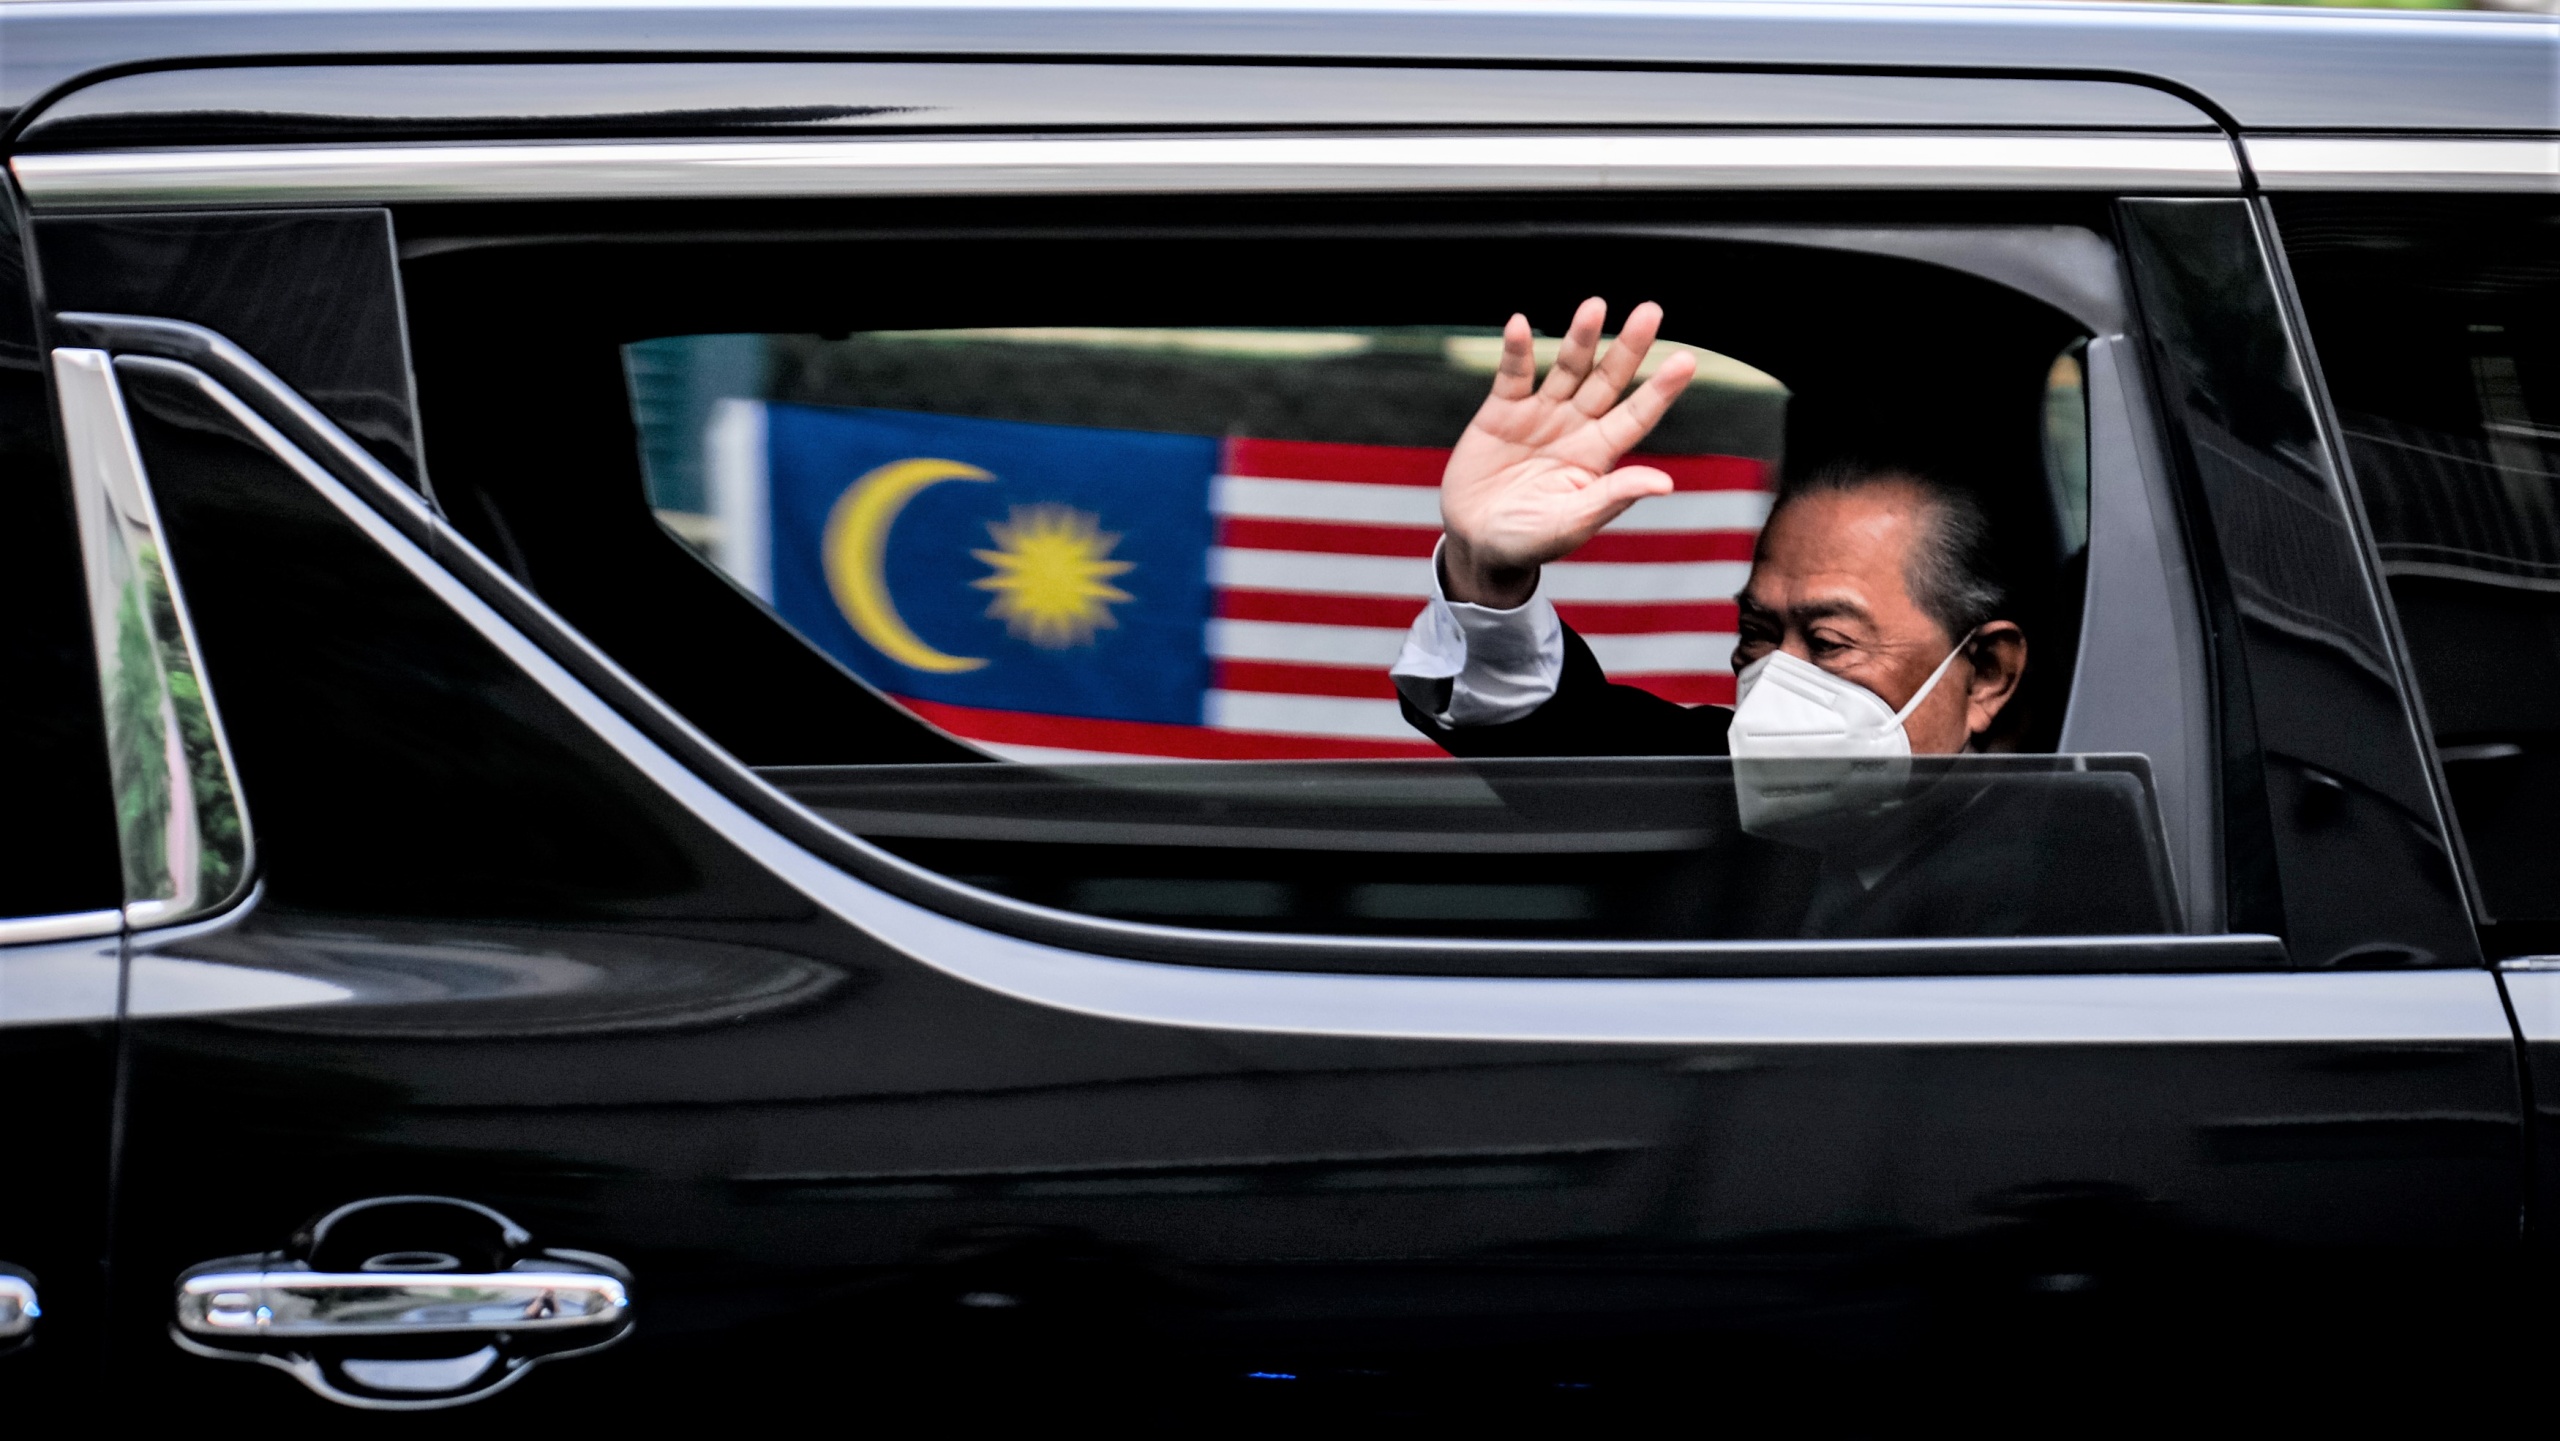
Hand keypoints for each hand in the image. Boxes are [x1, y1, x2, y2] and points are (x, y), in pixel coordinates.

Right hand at [1439, 297, 1697, 606]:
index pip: (1637, 416)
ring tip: (1594, 308)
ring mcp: (1540, 415)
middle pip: (1608, 380)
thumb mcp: (1571, 523)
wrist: (1475, 542)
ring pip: (1566, 369)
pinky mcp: (1500, 412)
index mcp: (1599, 456)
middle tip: (1650, 312)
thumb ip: (1612, 497)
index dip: (1660, 390)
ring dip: (1580, 338)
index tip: (1686, 361)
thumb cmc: (1528, 540)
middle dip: (1628, 347)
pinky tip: (1520, 327)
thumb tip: (1664, 484)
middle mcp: (1575, 427)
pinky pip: (1513, 376)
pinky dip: (1516, 351)